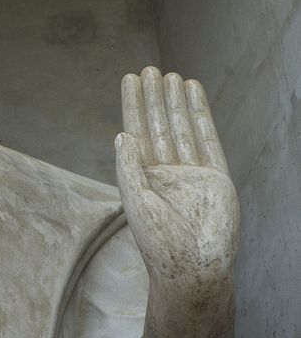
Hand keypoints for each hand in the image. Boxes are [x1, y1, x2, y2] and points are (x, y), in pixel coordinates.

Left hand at [115, 67, 238, 291]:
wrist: (195, 269)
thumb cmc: (160, 243)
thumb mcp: (136, 201)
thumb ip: (128, 167)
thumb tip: (121, 134)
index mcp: (141, 176)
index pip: (135, 131)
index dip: (132, 104)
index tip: (129, 79)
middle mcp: (165, 171)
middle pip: (158, 124)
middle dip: (153, 97)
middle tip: (149, 68)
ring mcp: (191, 173)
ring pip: (181, 127)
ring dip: (175, 101)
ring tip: (170, 75)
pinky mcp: (215, 177)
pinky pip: (207, 139)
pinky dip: (200, 116)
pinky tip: (193, 95)